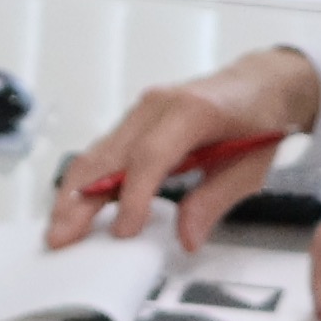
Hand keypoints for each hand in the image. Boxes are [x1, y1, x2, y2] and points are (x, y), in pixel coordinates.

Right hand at [47, 45, 320, 251]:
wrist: (259, 84)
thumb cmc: (258, 118)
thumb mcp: (251, 166)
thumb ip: (215, 200)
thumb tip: (186, 235)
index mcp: (192, 111)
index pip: (150, 156)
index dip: (132, 197)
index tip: (124, 232)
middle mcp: (158, 106)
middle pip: (107, 155)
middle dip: (79, 200)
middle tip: (61, 236)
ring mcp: (142, 112)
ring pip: (96, 154)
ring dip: (74, 194)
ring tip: (60, 229)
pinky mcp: (135, 123)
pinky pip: (105, 153)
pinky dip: (87, 183)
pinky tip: (76, 209)